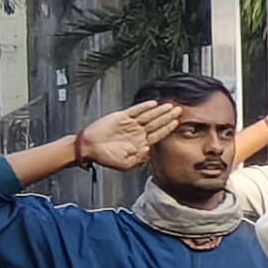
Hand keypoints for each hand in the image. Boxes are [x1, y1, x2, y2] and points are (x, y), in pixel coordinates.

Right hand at [71, 99, 191, 173]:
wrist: (88, 148)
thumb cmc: (105, 157)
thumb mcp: (126, 163)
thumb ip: (140, 158)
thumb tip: (150, 148)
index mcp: (140, 143)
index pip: (158, 134)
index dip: (168, 128)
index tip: (177, 122)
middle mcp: (137, 132)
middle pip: (156, 123)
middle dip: (168, 117)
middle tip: (179, 110)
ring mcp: (130, 124)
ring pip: (148, 116)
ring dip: (159, 111)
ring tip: (170, 106)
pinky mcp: (121, 117)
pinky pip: (135, 111)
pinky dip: (144, 107)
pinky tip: (153, 104)